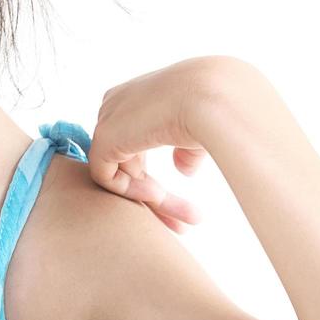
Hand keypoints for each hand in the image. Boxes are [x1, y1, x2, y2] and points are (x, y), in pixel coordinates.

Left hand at [87, 56, 234, 233]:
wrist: (214, 94)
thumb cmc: (216, 106)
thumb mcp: (199, 130)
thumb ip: (185, 150)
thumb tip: (183, 170)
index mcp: (136, 97)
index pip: (135, 146)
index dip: (152, 178)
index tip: (181, 206)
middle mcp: (117, 105)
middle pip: (127, 163)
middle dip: (153, 197)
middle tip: (180, 225)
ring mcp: (107, 118)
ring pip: (119, 173)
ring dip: (150, 202)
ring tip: (182, 224)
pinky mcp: (103, 136)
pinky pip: (107, 177)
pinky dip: (131, 193)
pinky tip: (158, 197)